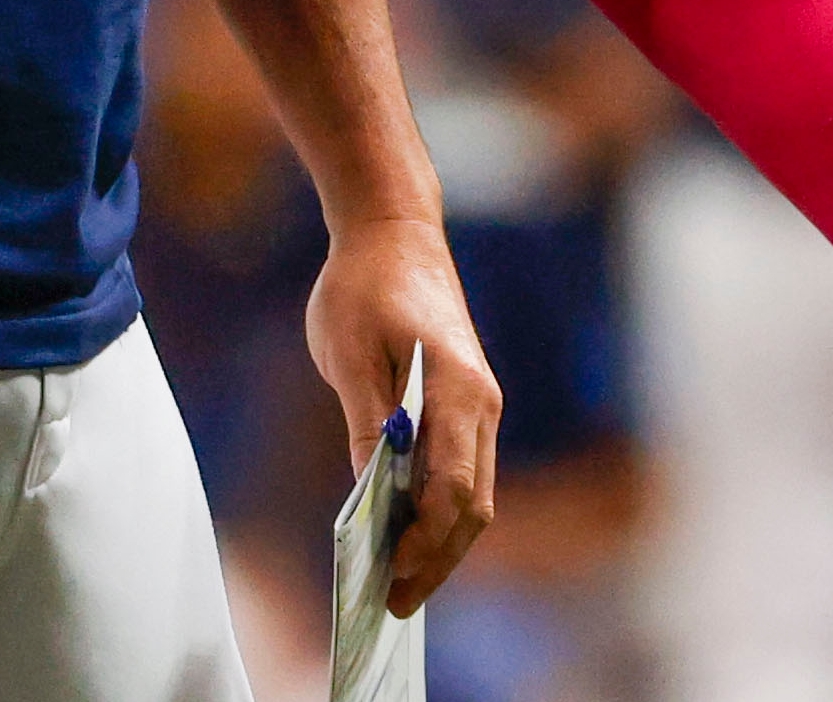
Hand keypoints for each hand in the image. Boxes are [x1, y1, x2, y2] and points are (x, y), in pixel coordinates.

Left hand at [306, 217, 500, 616]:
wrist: (394, 231)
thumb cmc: (365, 286)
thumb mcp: (348, 355)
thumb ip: (364, 423)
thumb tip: (370, 491)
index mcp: (459, 390)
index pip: (453, 488)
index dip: (424, 539)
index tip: (390, 573)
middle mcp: (484, 403)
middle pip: (474, 505)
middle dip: (438, 559)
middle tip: (395, 602)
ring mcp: (482, 405)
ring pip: (476, 494)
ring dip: (443, 541)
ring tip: (400, 582)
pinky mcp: (469, 403)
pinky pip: (465, 471)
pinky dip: (442, 510)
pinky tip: (406, 533)